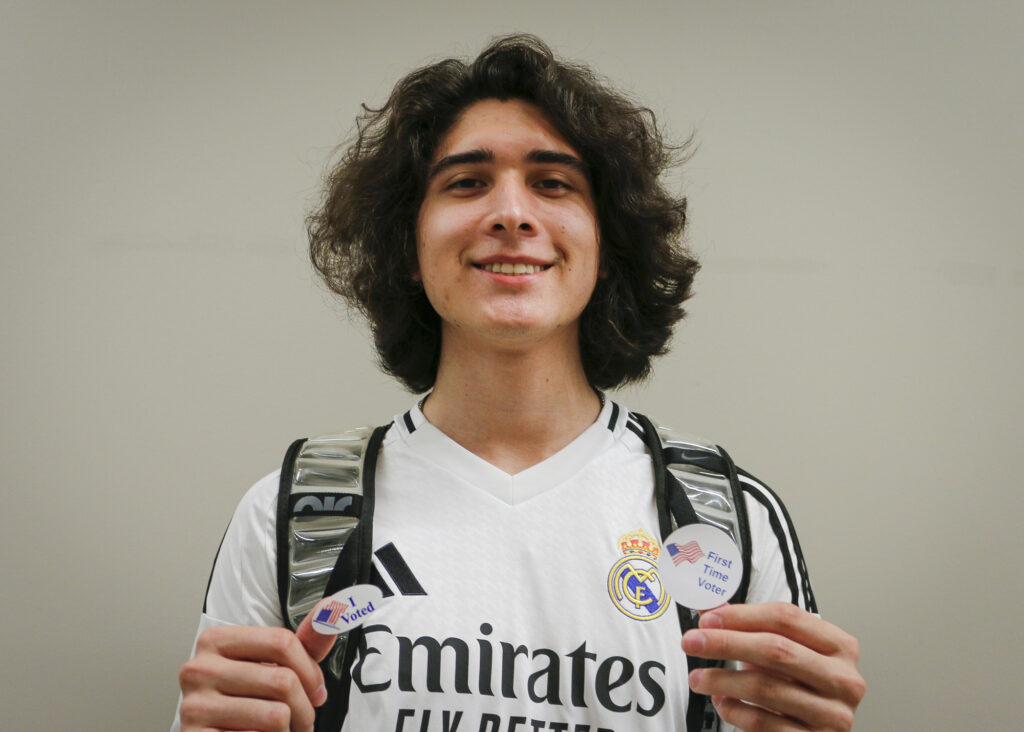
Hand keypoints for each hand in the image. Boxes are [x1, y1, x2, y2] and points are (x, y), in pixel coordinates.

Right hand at [178, 601, 338, 731]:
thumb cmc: (243, 699)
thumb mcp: (272, 665)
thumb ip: (304, 641)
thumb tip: (331, 608)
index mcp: (216, 641)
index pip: (282, 642)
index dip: (310, 670)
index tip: (316, 688)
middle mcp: (199, 670)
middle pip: (283, 681)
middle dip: (305, 707)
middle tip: (302, 719)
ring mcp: (194, 706)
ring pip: (277, 715)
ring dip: (291, 729)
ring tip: (284, 731)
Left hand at [682, 602, 864, 731]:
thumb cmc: (800, 686)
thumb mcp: (784, 652)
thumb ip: (751, 628)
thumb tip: (709, 610)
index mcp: (840, 646)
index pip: (787, 617)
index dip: (742, 615)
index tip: (707, 619)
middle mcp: (843, 679)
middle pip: (776, 650)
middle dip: (726, 643)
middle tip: (692, 642)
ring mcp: (833, 715)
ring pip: (765, 688)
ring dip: (722, 679)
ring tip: (698, 677)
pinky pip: (763, 723)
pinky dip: (734, 710)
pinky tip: (721, 702)